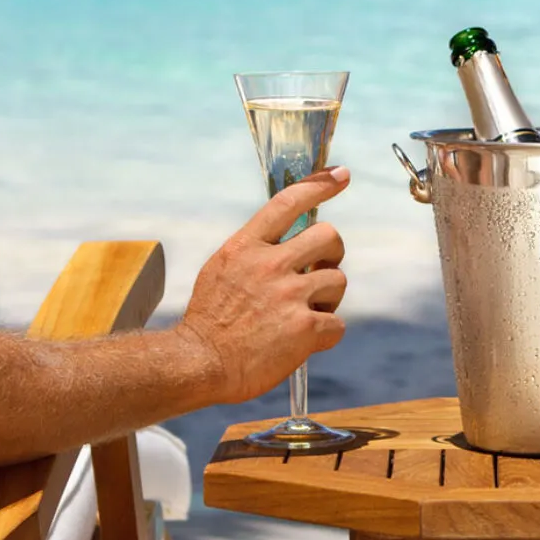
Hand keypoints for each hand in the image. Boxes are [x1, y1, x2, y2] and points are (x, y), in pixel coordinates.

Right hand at [177, 167, 350, 403]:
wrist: (198, 363)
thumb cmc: (210, 321)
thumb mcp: (222, 269)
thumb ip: (254, 252)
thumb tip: (288, 243)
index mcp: (246, 247)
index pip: (288, 202)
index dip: (320, 185)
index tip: (341, 175)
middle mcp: (269, 265)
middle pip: (329, 237)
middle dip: (332, 254)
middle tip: (318, 272)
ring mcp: (289, 296)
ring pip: (338, 280)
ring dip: (327, 299)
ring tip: (302, 315)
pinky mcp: (304, 328)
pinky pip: (337, 323)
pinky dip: (326, 334)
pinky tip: (304, 342)